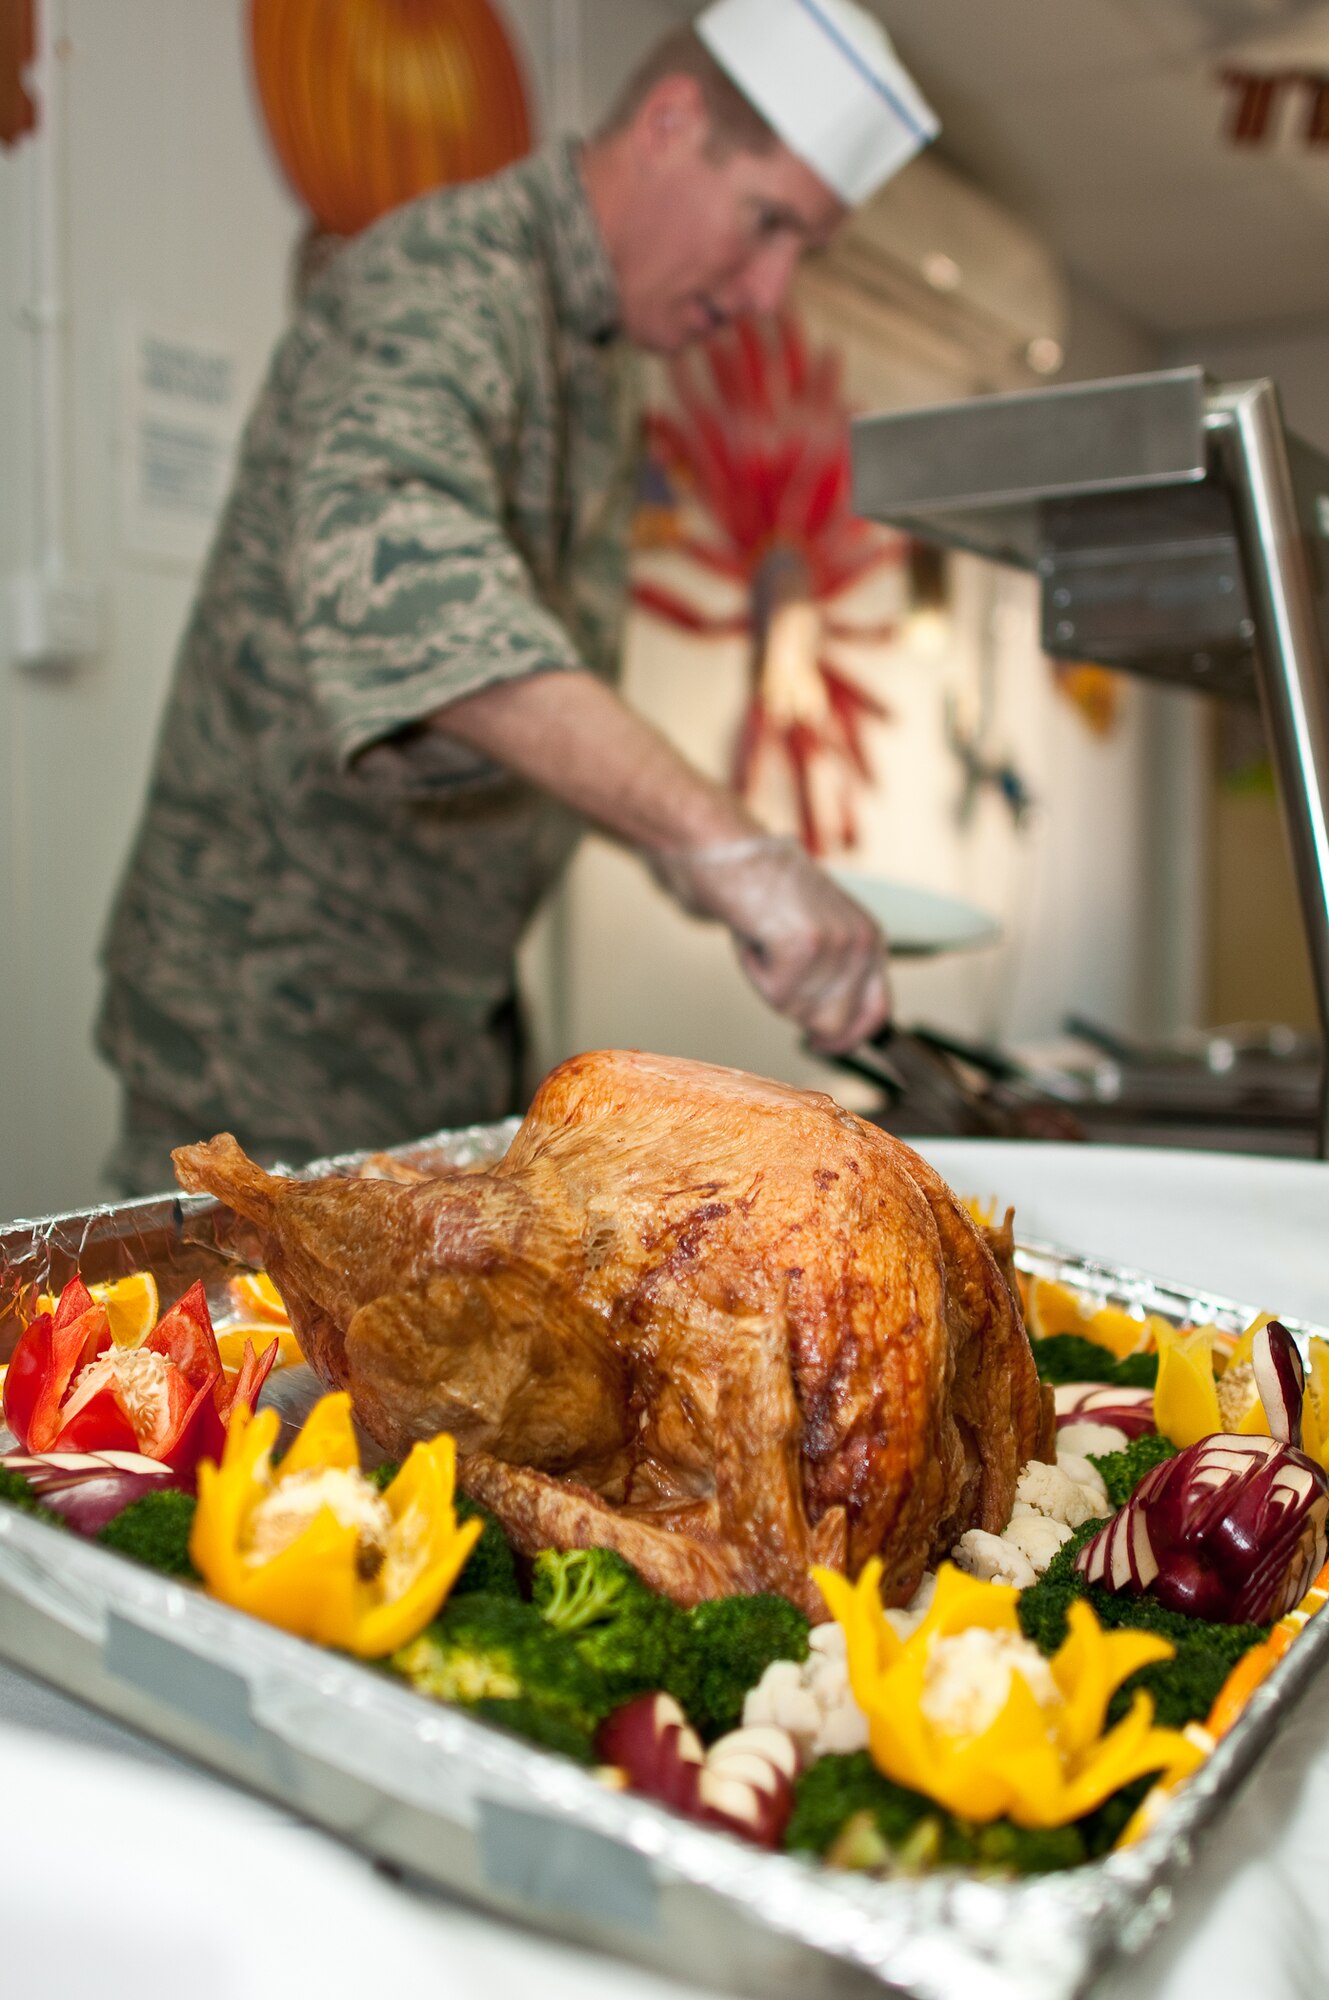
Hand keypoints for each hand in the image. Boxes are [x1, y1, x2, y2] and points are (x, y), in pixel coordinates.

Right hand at [647, 836, 892, 1052]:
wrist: (722, 845)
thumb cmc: (757, 884)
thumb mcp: (814, 929)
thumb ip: (830, 972)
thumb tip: (831, 1027)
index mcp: (869, 938)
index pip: (878, 1013)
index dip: (847, 1037)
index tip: (820, 1043)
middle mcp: (862, 942)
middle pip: (838, 1026)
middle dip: (800, 1014)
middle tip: (774, 980)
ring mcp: (836, 945)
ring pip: (800, 1013)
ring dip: (771, 985)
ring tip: (763, 938)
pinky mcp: (804, 947)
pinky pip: (775, 995)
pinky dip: (754, 971)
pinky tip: (753, 933)